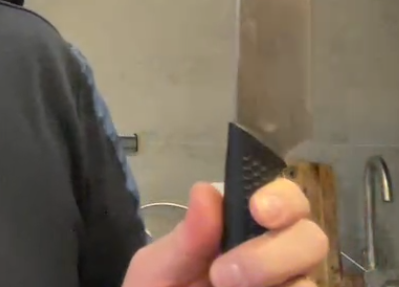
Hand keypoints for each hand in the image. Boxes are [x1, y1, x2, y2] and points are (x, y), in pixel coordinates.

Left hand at [123, 178, 328, 286]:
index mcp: (239, 229)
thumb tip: (207, 191)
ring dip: (276, 283)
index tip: (259, 210)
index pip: (283, 199)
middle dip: (275, 252)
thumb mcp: (156, 271)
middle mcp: (273, 259)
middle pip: (312, 239)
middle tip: (224, 273)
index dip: (282, 199)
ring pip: (310, 283)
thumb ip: (184, 238)